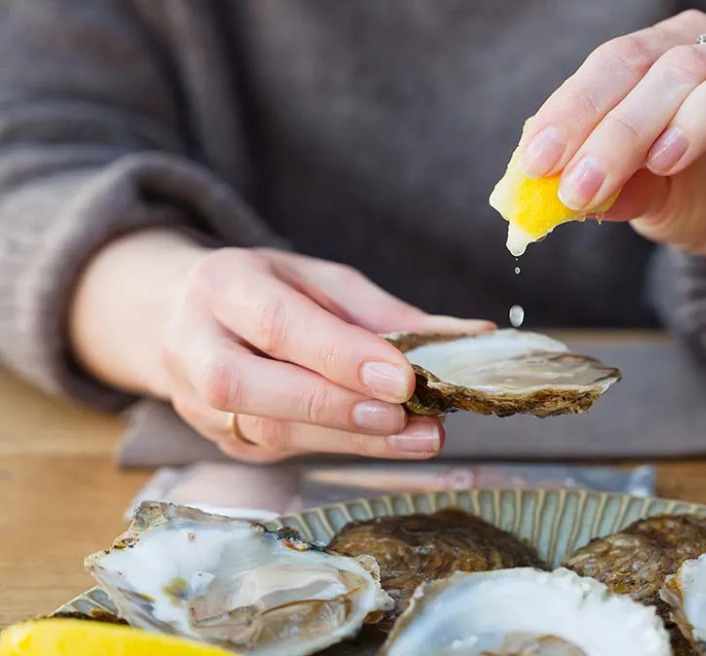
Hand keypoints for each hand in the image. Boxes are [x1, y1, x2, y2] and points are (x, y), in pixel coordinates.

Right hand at [70, 230, 492, 462]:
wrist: (183, 314)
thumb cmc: (267, 291)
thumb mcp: (323, 282)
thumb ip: (388, 313)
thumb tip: (473, 336)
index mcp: (222, 286)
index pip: (278, 325)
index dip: (340, 356)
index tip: (402, 377)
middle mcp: (194, 344)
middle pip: (255, 388)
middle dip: (338, 407)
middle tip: (408, 416)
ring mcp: (198, 400)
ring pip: (268, 430)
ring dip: (352, 439)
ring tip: (420, 436)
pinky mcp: (221, 437)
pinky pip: (281, 449)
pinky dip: (342, 447)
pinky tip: (390, 442)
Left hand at [519, 10, 705, 343]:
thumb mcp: (648, 202)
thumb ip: (607, 188)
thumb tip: (543, 192)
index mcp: (668, 58)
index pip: (614, 66)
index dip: (573, 112)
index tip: (536, 163)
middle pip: (671, 67)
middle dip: (619, 129)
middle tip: (582, 186)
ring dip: (699, 112)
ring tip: (663, 163)